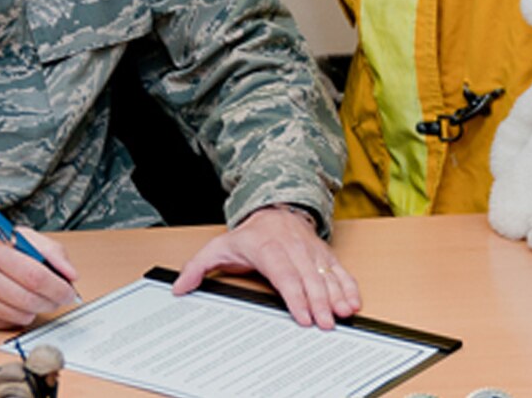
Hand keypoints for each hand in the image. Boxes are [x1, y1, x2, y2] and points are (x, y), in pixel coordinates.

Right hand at [0, 228, 80, 329]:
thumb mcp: (12, 235)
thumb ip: (47, 249)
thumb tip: (71, 274)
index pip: (34, 274)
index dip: (58, 286)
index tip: (69, 289)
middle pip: (29, 298)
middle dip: (52, 301)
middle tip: (59, 297)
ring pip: (21, 315)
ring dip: (35, 309)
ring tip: (32, 296)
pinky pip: (7, 324)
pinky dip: (17, 316)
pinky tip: (11, 302)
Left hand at [171, 205, 358, 329]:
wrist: (274, 207)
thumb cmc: (248, 235)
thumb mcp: (218, 247)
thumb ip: (198, 267)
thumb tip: (179, 286)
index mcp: (267, 247)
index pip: (283, 273)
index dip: (294, 295)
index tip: (302, 315)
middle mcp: (292, 247)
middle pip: (308, 277)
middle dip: (318, 302)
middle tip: (324, 324)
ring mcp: (310, 250)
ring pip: (326, 274)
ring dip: (336, 295)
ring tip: (342, 314)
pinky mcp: (324, 253)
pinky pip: (339, 269)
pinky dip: (348, 286)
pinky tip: (352, 302)